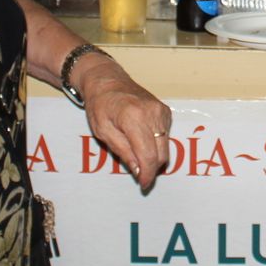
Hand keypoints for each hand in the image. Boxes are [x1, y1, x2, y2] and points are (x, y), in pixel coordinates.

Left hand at [75, 54, 172, 191]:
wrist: (108, 81)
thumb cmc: (100, 105)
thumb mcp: (103, 132)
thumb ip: (123, 152)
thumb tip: (139, 171)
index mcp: (134, 118)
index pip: (148, 156)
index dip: (147, 174)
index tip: (143, 184)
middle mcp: (152, 114)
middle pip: (161, 154)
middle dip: (152, 168)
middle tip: (139, 175)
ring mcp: (161, 111)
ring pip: (166, 147)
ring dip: (154, 157)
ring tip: (136, 154)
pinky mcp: (165, 111)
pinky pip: (165, 136)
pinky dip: (156, 144)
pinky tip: (141, 139)